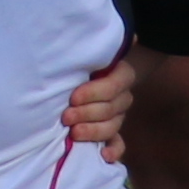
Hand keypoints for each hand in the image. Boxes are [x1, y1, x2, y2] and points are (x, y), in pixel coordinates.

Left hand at [61, 46, 134, 162]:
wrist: (77, 76)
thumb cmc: (79, 64)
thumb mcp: (86, 53)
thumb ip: (94, 46)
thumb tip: (116, 31)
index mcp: (121, 74)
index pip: (114, 85)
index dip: (94, 92)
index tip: (73, 97)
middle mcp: (122, 96)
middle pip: (111, 109)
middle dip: (87, 113)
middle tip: (66, 116)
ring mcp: (118, 116)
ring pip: (112, 127)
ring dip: (93, 132)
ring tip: (73, 134)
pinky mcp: (111, 133)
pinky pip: (119, 144)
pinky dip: (113, 151)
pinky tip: (104, 156)